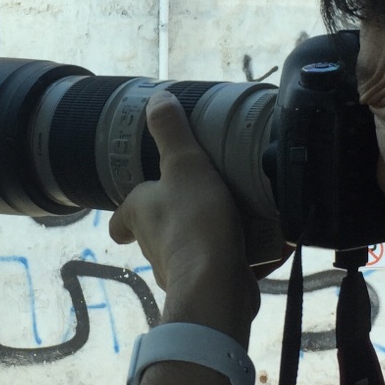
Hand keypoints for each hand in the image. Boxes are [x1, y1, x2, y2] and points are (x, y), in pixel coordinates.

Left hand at [108, 91, 286, 345]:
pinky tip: (263, 242)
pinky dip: (238, 255)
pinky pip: (223, 265)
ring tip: (235, 216)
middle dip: (174, 219)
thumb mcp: (184, 163)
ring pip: (190, 249)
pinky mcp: (210, 285)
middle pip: (156, 232)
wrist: (216, 283)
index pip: (121, 217)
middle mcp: (152, 245)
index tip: (133, 210)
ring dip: (207, 236)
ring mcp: (181, 269)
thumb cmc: (193, 220)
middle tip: (197, 199)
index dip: (124, 214)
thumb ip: (171, 132)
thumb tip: (157, 98)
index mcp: (139, 214)